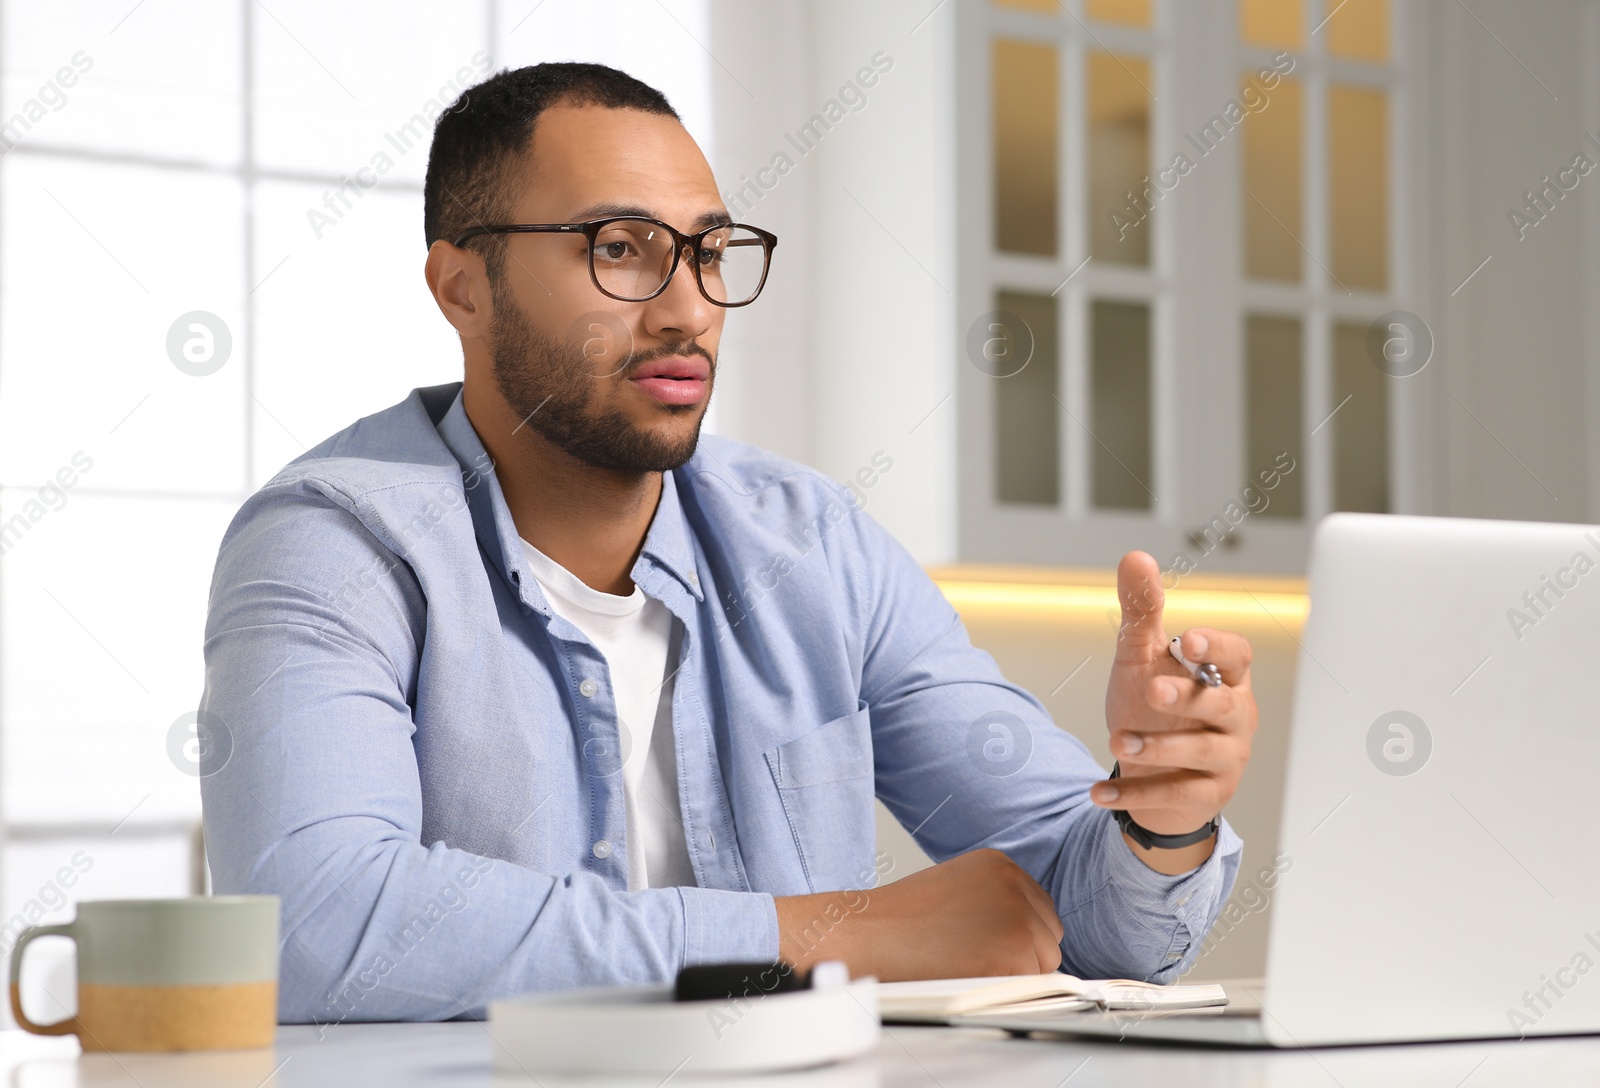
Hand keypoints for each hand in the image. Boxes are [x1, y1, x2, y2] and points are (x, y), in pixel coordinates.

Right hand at [774, 849, 1062, 980]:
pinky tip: (970, 977)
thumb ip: (994, 903)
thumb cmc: (898, 921)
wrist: (867, 932)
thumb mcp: (956, 890)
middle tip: (980, 962)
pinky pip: (1032, 984)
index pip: (1040, 909)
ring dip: (1015, 974)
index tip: (997, 947)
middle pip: (1049, 935)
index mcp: (1000, 864)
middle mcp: (1014, 883)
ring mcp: (1018, 914)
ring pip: (1045, 962)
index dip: (1021, 936)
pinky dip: (1007, 990)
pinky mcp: (1015, 948)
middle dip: (1023, 955)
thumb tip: (1025, 934)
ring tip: (969, 968)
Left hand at [1097, 552, 1256, 870]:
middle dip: (1189, 698)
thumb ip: (1142, 611)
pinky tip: (1097, 792)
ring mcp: (1225, 760)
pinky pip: (1173, 796)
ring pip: (1200, 754)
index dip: (1218, 647)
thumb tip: (1134, 557)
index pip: (1238, 656)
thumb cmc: (1155, 707)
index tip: (1188, 639)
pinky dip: (1134, 795)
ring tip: (1116, 742)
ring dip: (1157, 748)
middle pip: (1224, 706)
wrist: (1152, 774)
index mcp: (1226, 678)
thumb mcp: (1143, 657)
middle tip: (1152, 690)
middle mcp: (1235, 719)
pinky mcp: (1205, 797)